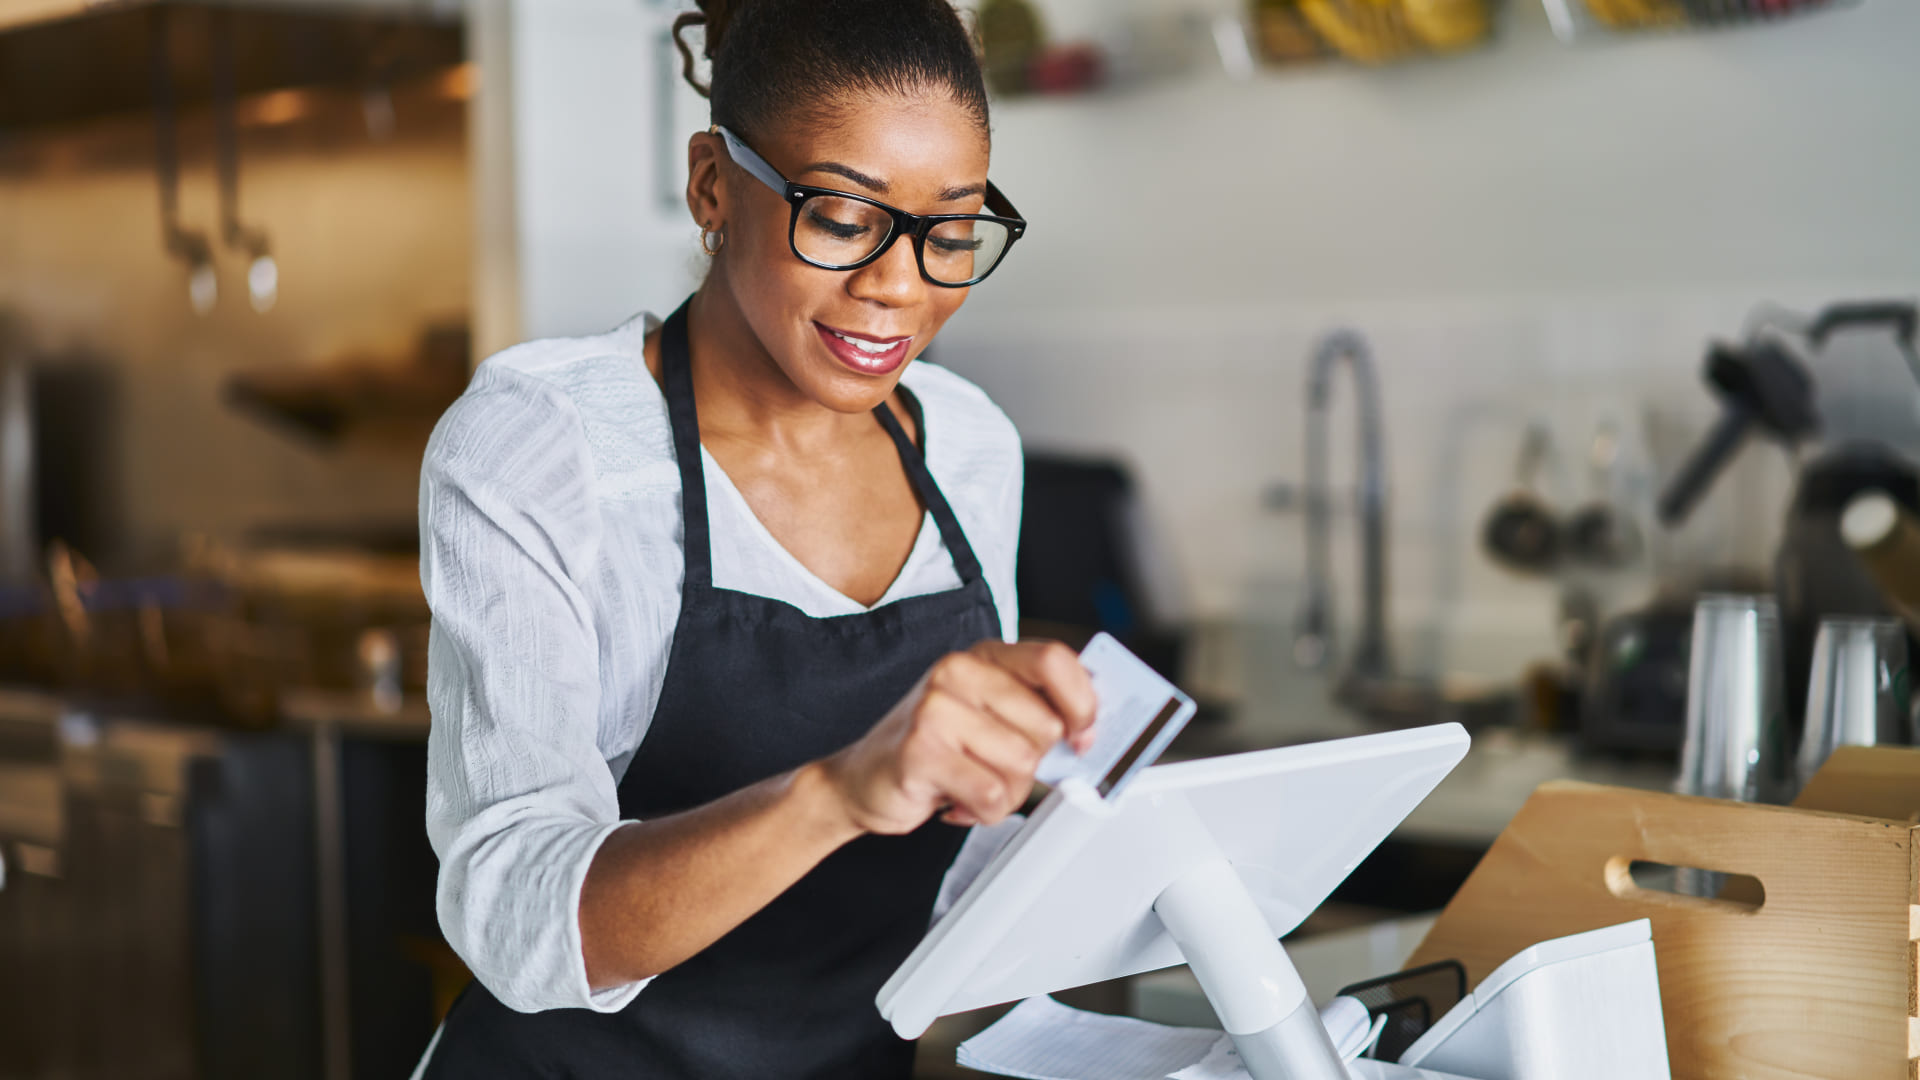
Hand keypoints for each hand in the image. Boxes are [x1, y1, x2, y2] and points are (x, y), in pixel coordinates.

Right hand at [819, 640, 1097, 834]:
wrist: (859, 780)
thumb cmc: (932, 749)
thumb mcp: (986, 716)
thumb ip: (1033, 710)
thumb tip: (1091, 727)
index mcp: (982, 657)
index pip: (1054, 660)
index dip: (1083, 702)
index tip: (1085, 735)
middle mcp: (959, 672)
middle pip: (1046, 725)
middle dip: (1032, 764)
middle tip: (996, 768)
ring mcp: (937, 708)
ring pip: (1022, 764)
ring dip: (1006, 793)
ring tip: (971, 783)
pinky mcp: (922, 749)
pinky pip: (991, 793)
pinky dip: (984, 811)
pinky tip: (957, 800)